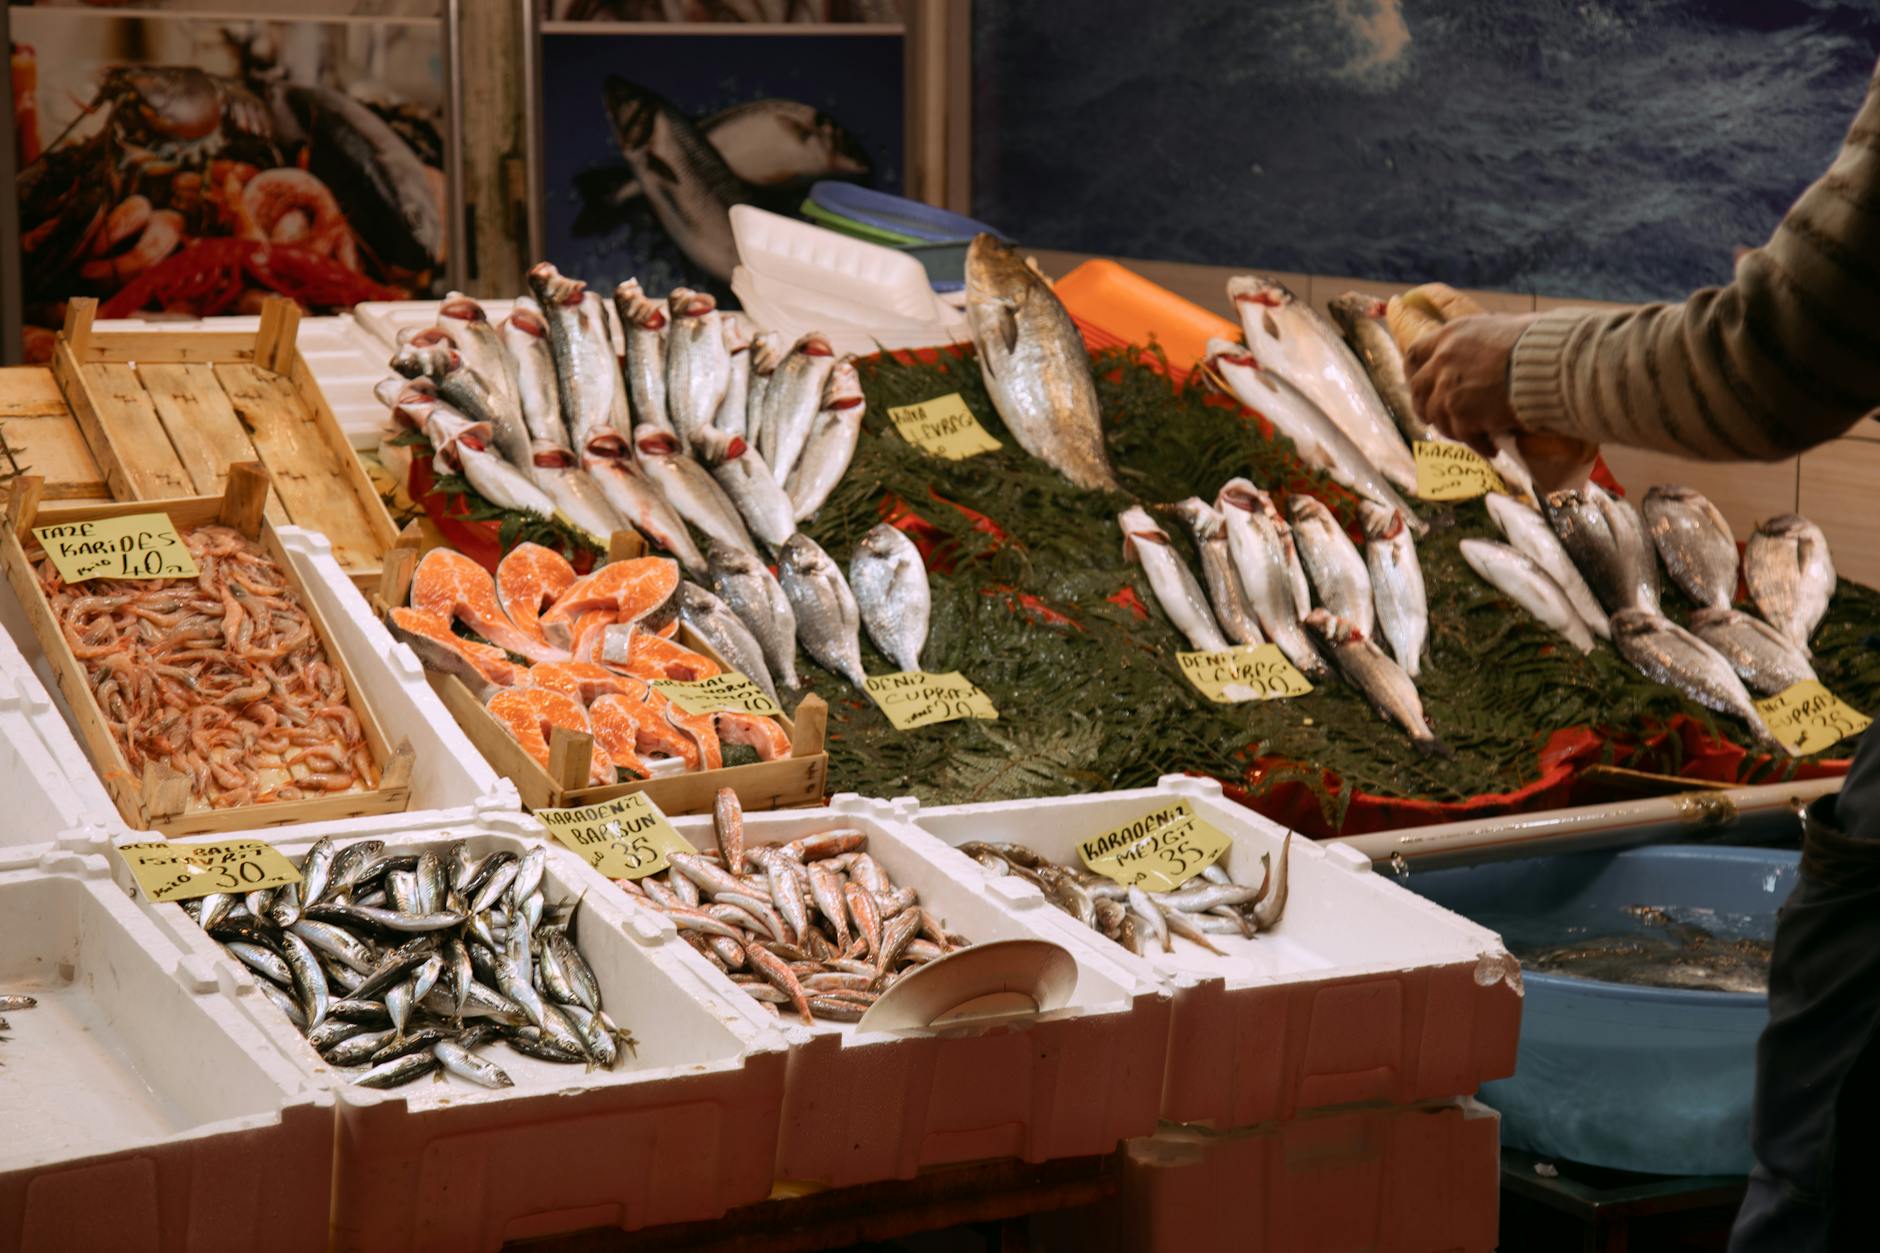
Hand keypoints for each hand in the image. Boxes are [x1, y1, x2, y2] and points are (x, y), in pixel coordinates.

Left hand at [1404, 313, 1538, 457]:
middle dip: (1425, 407)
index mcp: (1451, 335)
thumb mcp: (1503, 327)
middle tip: (1435, 419)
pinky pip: (1464, 437)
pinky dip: (1478, 445)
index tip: (1416, 384)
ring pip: (1438, 418)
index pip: (1415, 354)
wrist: (1553, 363)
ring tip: (1471, 435)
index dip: (1413, 372)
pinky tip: (1491, 449)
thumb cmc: (1540, 342)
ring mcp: (1449, 390)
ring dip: (1453, 430)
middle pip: (1419, 391)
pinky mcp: (1463, 416)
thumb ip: (1483, 342)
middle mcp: (1443, 361)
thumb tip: (1488, 352)